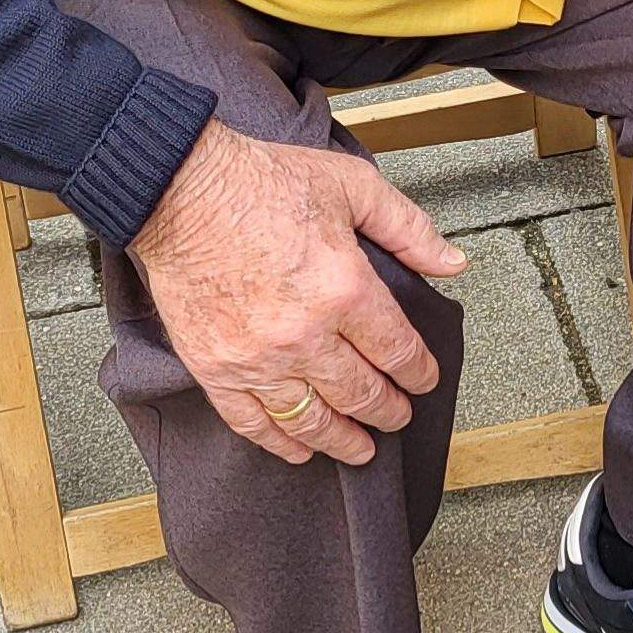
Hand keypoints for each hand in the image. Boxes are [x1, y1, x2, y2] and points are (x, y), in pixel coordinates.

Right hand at [128, 119, 467, 465]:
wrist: (180, 189)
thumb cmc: (259, 183)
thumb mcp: (352, 186)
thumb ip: (408, 229)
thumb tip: (452, 262)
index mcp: (345, 290)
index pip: (398, 353)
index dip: (418, 374)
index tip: (423, 380)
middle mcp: (305, 335)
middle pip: (360, 395)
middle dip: (388, 411)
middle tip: (397, 416)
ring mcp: (257, 359)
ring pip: (312, 420)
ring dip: (342, 440)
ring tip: (360, 448)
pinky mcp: (216, 368)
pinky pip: (253, 422)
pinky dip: (280, 443)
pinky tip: (298, 450)